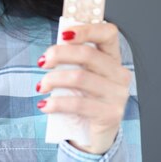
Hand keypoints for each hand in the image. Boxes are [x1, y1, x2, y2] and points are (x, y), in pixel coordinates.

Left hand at [36, 22, 131, 153]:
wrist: (93, 132)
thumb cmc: (83, 97)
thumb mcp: (79, 75)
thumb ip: (72, 60)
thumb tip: (51, 51)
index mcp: (112, 58)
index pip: (108, 33)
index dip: (86, 29)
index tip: (63, 34)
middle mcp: (119, 74)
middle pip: (87, 54)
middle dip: (59, 54)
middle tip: (42, 62)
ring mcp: (118, 95)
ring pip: (79, 78)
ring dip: (52, 80)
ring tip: (41, 86)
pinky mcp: (111, 114)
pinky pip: (78, 104)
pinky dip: (55, 103)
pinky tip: (44, 105)